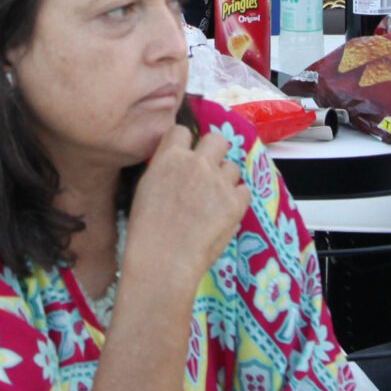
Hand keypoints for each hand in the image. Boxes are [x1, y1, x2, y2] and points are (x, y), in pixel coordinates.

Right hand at [124, 121, 248, 297]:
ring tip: (214, 198)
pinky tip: (224, 212)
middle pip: (217, 139)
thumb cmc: (146, 229)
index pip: (182, 131)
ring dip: (225, 178)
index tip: (184, 156)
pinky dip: (236, 198)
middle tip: (207, 171)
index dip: (184, 143)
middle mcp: (198, 163)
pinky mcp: (236, 202)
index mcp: (170, 157)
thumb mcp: (146, 188)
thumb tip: (176, 163)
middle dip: (213, 152)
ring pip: (233, 166)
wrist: (163, 260)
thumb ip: (165, 168)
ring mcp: (220, 182)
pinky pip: (244, 190)